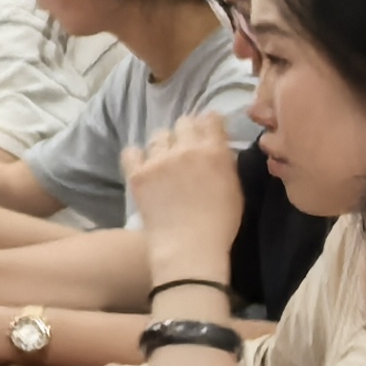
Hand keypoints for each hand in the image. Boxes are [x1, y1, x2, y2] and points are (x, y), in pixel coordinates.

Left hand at [127, 112, 247, 269]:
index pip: (210, 119)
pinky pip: (131, 152)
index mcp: (215, 152)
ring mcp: (159, 160)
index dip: (208, 124)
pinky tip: (143, 168)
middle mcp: (186, 149)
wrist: (188, 246)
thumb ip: (224, 163)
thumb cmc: (219, 224)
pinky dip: (137, 157)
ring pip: (159, 136)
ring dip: (164, 146)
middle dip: (186, 133)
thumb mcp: (234, 189)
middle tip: (186, 151)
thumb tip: (215, 149)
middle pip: (183, 122)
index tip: (207, 133)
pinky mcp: (138, 173)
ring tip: (165, 163)